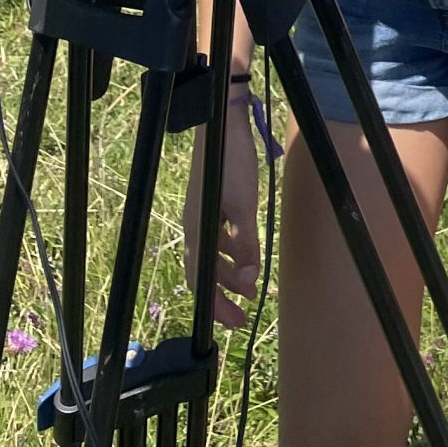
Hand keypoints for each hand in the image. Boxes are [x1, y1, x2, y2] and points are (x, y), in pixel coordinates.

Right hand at [182, 93, 261, 327]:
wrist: (223, 125)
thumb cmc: (232, 165)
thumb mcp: (243, 206)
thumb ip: (245, 242)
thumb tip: (249, 277)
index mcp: (198, 231)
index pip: (202, 280)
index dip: (216, 304)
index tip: (233, 322)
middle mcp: (196, 226)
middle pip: (207, 272)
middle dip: (224, 294)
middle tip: (243, 312)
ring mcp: (204, 214)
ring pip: (214, 255)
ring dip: (231, 272)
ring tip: (251, 286)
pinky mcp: (214, 201)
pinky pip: (220, 236)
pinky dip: (232, 250)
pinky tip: (245, 252)